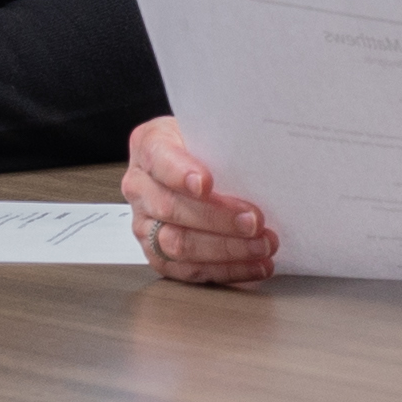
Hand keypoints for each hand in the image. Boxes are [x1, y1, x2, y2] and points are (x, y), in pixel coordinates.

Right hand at [126, 115, 279, 289]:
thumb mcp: (210, 131)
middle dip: (218, 219)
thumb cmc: (203, 148)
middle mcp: (140, 187)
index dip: (180, 173)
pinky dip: (226, 271)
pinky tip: (254, 265)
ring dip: (226, 250)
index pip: (159, 159)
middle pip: (170, 208)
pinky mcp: (158, 254)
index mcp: (148, 147)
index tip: (206, 183)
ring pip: (177, 245)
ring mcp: (144, 224)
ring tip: (262, 246)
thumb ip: (224, 141)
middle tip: (255, 222)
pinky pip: (187, 271)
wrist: (190, 166)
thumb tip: (259, 156)